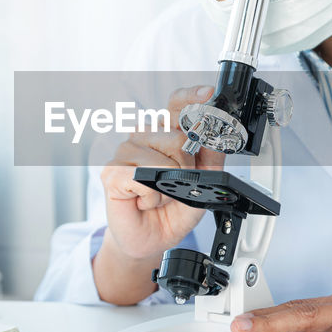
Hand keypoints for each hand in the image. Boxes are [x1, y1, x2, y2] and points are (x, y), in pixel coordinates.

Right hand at [93, 85, 224, 302]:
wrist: (150, 238)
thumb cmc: (171, 209)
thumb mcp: (204, 183)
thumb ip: (211, 157)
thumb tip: (219, 135)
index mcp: (166, 133)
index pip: (177, 105)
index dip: (192, 97)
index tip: (208, 94)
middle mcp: (145, 136)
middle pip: (177, 137)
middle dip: (187, 168)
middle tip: (177, 185)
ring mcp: (126, 151)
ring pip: (162, 161)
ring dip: (168, 187)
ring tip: (159, 194)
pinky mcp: (112, 171)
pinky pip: (144, 179)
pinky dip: (152, 197)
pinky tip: (145, 201)